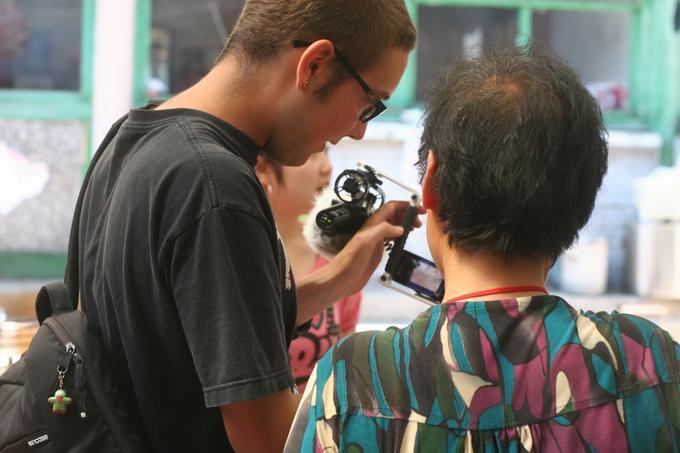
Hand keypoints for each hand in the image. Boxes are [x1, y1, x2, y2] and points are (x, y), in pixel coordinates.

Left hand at [295, 201, 423, 324]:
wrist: (341, 279)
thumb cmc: (350, 261)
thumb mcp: (366, 242)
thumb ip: (383, 230)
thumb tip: (400, 228)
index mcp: (372, 224)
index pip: (391, 208)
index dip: (406, 206)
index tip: (420, 209)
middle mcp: (374, 230)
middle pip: (393, 215)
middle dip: (407, 214)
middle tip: (420, 221)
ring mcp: (375, 241)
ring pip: (393, 226)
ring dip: (404, 224)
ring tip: (415, 228)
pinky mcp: (377, 252)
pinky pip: (391, 239)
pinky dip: (400, 236)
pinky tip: (404, 239)